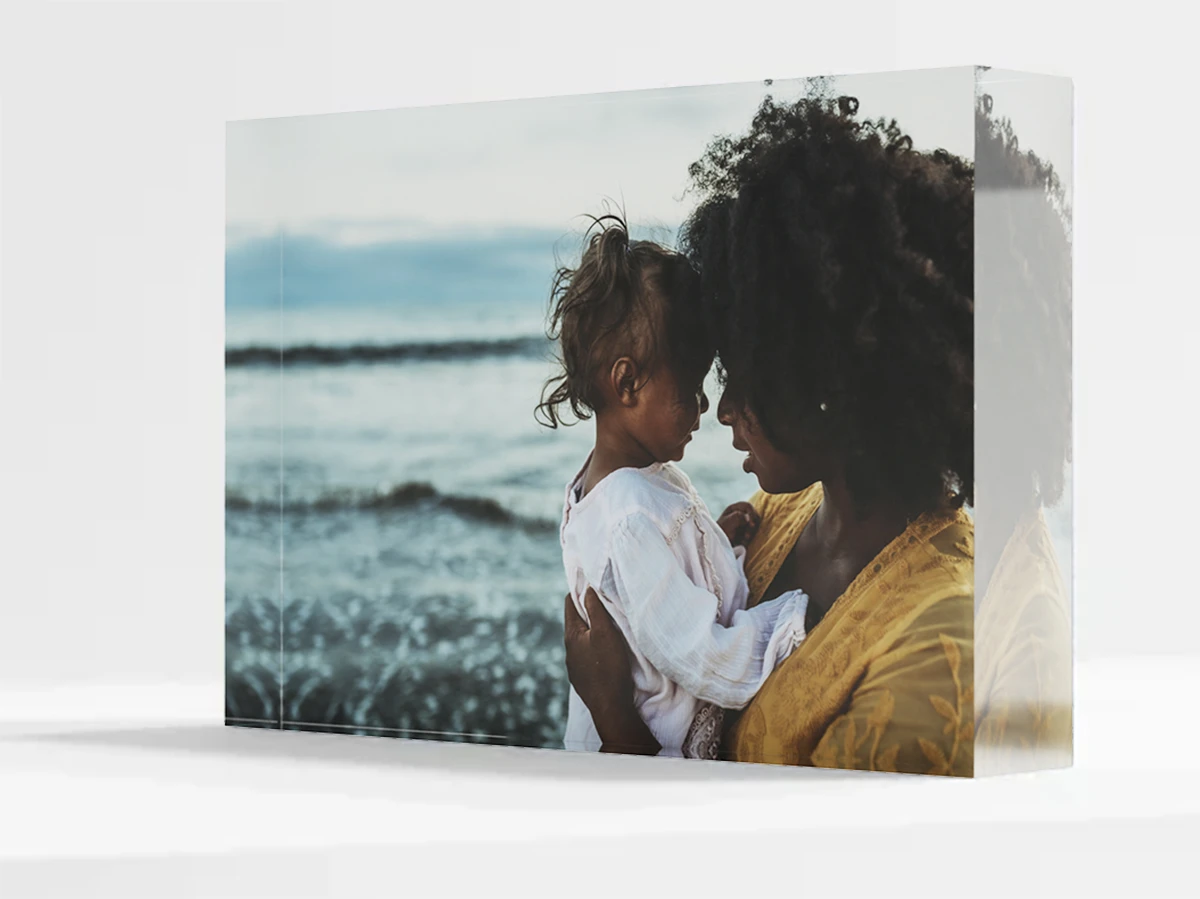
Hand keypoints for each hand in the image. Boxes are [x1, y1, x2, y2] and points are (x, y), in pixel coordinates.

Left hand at [563, 588, 659, 754]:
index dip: (580, 589)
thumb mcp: (605, 632)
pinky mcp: (583, 678)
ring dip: (592, 630)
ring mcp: (574, 666)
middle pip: (576, 620)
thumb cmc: (609, 666)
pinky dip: (594, 646)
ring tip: (608, 624)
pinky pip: (587, 655)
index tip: (592, 581)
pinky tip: (607, 650)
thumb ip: (595, 609)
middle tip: (604, 599)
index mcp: (571, 635)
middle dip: (587, 609)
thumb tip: (587, 587)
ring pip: (581, 639)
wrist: (610, 707)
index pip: (569, 602)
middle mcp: (568, 650)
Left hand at [717, 501, 759, 546]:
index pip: (748, 506)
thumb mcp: (727, 523)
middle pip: (754, 516)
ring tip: (743, 541)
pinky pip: (753, 533)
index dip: (752, 514)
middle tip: (747, 536)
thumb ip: (737, 517)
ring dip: (751, 533)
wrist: (717, 545)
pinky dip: (749, 538)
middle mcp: (740, 514)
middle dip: (752, 526)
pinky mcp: (746, 532)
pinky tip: (743, 543)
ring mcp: (743, 523)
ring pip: (755, 525)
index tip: (752, 524)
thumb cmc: (720, 532)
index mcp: (734, 509)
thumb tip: (748, 517)